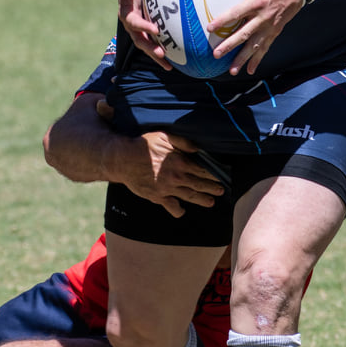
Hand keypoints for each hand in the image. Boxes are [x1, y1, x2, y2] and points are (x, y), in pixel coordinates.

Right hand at [102, 101, 223, 216]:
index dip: (214, 174)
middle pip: (199, 184)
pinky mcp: (157, 197)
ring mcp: (168, 189)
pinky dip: (178, 210)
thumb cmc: (143, 146)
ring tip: (211, 202)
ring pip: (190, 196)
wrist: (123, 160)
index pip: (203, 170)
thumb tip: (197, 148)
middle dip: (212, 188)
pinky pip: (171, 206)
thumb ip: (182, 142)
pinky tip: (182, 210)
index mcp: (180, 162)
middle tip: (220, 190)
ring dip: (202, 200)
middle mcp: (177, 177)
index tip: (222, 176)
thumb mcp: (164, 136)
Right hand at [116, 0, 171, 69]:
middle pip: (140, 40)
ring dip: (156, 56)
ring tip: (168, 66)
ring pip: (146, 45)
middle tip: (162, 55)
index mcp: (126, 13)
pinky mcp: (146, 31)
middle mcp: (131, 24)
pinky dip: (161, 52)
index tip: (156, 30)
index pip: (134, 22)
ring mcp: (139, 30)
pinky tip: (173, 60)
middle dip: (150, 49)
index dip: (144, 26)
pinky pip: (153, 43)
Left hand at [207, 0, 304, 75]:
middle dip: (230, 46)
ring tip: (232, 70)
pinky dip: (258, 60)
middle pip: (244, 34)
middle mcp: (262, 17)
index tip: (210, 28)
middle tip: (216, 54)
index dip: (223, 21)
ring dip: (243, 59)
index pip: (236, 13)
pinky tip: (250, 70)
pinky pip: (265, 48)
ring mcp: (270, 27)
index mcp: (256, 2)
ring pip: (255, 46)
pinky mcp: (275, 32)